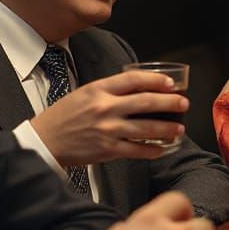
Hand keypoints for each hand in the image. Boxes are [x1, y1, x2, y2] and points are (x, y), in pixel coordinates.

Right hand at [31, 70, 187, 166]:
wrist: (44, 141)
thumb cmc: (65, 116)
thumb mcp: (85, 93)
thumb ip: (110, 90)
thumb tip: (140, 88)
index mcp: (99, 90)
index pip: (134, 79)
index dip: (157, 80)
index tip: (171, 84)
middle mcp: (106, 108)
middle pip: (146, 102)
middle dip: (170, 103)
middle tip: (184, 104)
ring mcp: (108, 130)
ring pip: (147, 128)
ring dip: (168, 128)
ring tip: (179, 128)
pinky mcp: (108, 150)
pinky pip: (137, 149)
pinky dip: (153, 150)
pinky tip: (162, 148)